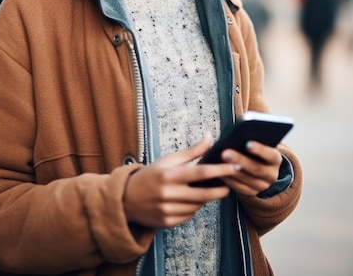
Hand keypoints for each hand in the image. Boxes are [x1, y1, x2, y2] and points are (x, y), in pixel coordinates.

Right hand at [123, 134, 240, 228]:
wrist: (126, 198)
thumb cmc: (150, 175)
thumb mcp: (168, 160)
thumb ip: (191, 151)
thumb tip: (210, 137)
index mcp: (169, 175)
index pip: (201, 173)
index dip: (220, 170)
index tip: (234, 167)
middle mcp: (168, 194)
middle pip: (204, 194)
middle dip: (220, 190)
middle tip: (229, 184)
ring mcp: (167, 210)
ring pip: (197, 206)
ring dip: (205, 199)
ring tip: (203, 190)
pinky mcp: (167, 222)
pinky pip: (189, 216)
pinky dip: (193, 208)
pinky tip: (189, 200)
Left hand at [220, 141, 282, 194]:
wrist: (260, 166)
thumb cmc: (256, 149)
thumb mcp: (259, 143)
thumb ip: (252, 138)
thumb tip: (239, 132)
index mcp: (275, 159)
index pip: (270, 155)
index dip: (260, 150)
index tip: (248, 143)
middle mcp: (271, 174)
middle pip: (256, 168)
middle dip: (239, 160)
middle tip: (225, 153)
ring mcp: (262, 185)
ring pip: (246, 179)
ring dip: (231, 171)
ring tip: (219, 162)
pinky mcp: (251, 192)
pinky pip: (239, 188)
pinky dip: (229, 180)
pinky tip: (220, 172)